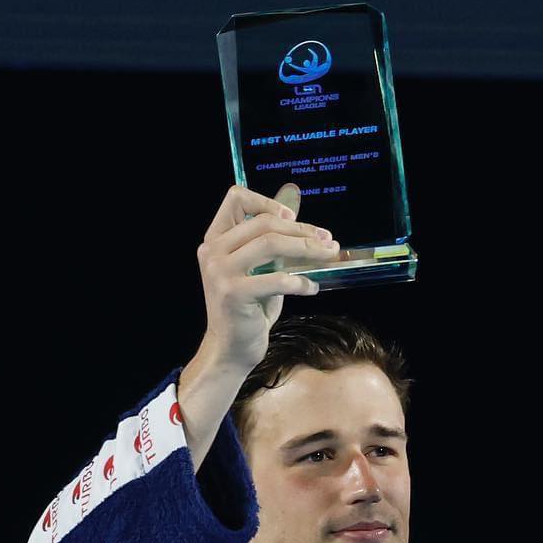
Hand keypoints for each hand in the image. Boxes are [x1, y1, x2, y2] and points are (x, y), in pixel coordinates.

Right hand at [179, 184, 339, 469]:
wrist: (232, 348)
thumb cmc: (250, 306)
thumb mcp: (262, 265)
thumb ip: (274, 233)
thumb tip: (293, 194)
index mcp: (216, 238)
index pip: (236, 197)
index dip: (267, 201)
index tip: (293, 218)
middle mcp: (213, 250)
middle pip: (264, 222)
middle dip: (302, 230)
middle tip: (329, 241)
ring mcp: (220, 271)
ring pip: (271, 243)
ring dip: (307, 249)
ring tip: (328, 257)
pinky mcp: (234, 293)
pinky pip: (276, 279)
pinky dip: (300, 282)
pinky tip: (312, 288)